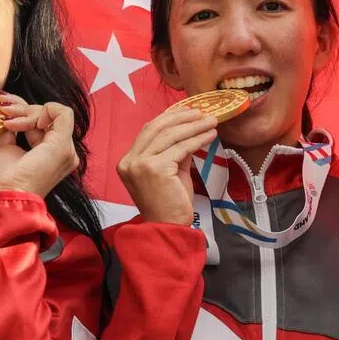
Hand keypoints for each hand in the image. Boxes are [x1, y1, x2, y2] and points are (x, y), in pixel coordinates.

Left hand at [0, 95, 79, 196]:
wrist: (8, 197)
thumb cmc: (7, 181)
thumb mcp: (6, 148)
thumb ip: (10, 131)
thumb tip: (6, 115)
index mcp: (54, 153)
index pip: (44, 122)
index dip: (25, 113)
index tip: (5, 117)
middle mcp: (65, 151)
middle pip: (49, 116)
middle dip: (23, 109)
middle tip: (4, 112)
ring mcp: (66, 149)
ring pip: (53, 113)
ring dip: (27, 111)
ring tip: (7, 120)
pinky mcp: (62, 146)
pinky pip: (62, 113)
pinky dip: (41, 110)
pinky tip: (22, 121)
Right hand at [117, 105, 218, 224]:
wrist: (167, 228)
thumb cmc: (169, 204)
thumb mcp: (170, 171)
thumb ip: (175, 151)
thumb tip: (190, 131)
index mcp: (128, 161)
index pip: (148, 130)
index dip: (169, 118)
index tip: (188, 112)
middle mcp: (130, 160)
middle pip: (157, 128)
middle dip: (181, 118)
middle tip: (201, 113)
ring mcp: (140, 164)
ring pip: (170, 136)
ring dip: (194, 126)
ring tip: (211, 122)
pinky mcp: (155, 169)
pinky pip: (181, 148)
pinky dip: (197, 139)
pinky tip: (210, 135)